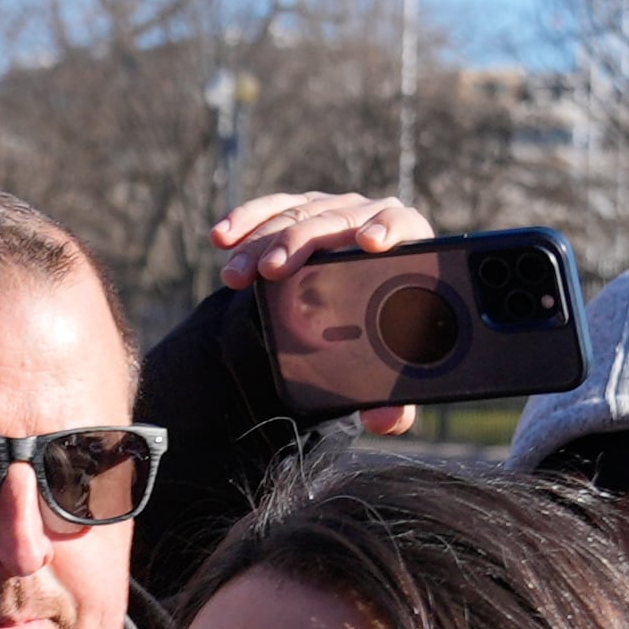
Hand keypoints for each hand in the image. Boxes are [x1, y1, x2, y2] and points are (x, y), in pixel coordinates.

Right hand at [210, 189, 435, 430]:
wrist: (359, 302)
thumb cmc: (385, 330)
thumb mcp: (391, 363)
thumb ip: (396, 395)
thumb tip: (386, 421)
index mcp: (406, 245)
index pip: (400, 226)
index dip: (388, 230)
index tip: (368, 243)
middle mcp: (368, 218)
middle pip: (336, 219)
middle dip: (300, 242)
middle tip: (271, 269)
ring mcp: (333, 209)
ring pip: (297, 216)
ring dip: (261, 243)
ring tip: (235, 276)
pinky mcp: (301, 208)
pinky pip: (272, 208)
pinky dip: (245, 221)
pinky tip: (222, 240)